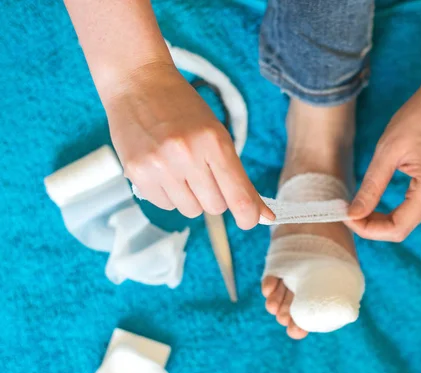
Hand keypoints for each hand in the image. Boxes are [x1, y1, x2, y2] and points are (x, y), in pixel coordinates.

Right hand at [104, 62, 273, 228]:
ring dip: (191, 198)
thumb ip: (239, 177)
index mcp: (214, 142)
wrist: (138, 84)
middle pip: (215, 207)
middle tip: (205, 174)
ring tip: (181, 169)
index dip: (248, 215)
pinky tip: (163, 170)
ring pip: (190, 210)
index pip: (238, 196)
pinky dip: (169, 195)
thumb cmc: (184, 109)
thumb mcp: (218, 134)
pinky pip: (165, 205)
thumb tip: (264, 216)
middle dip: (215, 197)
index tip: (250, 221)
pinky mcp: (137, 173)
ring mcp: (160, 166)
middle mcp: (187, 155)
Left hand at [346, 81, 420, 241]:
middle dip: (372, 226)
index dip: (368, 230)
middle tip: (346, 213)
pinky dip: (391, 210)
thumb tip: (353, 215)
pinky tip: (374, 203)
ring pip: (407, 221)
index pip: (397, 228)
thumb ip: (371, 187)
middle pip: (402, 228)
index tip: (345, 217)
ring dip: (380, 219)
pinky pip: (413, 209)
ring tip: (356, 208)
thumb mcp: (387, 151)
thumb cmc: (418, 117)